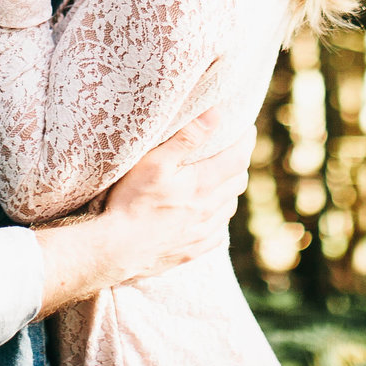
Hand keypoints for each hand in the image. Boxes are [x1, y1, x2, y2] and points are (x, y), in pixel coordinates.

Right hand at [102, 106, 250, 283]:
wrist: (118, 250)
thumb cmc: (132, 202)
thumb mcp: (154, 162)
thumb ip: (186, 138)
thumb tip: (215, 115)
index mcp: (203, 185)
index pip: (237, 159)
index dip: (246, 142)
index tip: (247, 130)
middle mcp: (209, 210)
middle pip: (237, 182)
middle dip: (238, 163)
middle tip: (233, 150)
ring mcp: (203, 233)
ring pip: (230, 207)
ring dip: (230, 190)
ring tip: (221, 179)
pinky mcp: (193, 250)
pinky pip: (218, 233)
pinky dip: (219, 218)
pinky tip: (209, 214)